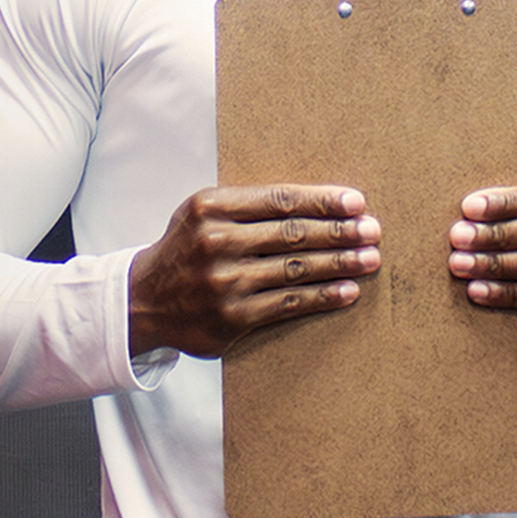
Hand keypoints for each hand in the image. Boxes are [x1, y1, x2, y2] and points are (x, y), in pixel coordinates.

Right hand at [128, 185, 381, 358]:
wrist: (144, 300)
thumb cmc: (186, 250)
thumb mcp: (202, 214)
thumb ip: (247, 206)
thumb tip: (316, 205)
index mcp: (209, 208)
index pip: (279, 200)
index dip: (322, 200)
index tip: (355, 202)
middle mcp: (216, 242)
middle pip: (293, 233)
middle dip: (339, 231)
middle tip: (372, 230)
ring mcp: (224, 282)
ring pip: (296, 269)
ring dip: (340, 264)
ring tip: (369, 258)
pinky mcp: (232, 317)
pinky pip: (289, 304)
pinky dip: (323, 297)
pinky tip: (347, 290)